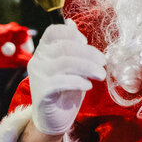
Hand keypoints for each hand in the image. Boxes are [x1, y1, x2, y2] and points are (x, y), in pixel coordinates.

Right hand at [28, 20, 105, 134]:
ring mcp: (38, 76)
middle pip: (64, 47)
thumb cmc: (65, 89)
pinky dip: (78, 81)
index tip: (86, 43)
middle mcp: (38, 60)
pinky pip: (61, 81)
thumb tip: (71, 23)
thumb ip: (71, 46)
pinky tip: (88, 85)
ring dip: (88, 67)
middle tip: (103, 62)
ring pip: (65, 63)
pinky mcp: (41, 92)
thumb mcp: (71, 65)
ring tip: (101, 74)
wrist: (54, 118)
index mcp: (44, 50)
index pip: (53, 31)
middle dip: (88, 53)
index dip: (72, 34)